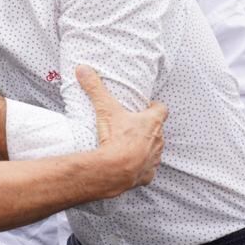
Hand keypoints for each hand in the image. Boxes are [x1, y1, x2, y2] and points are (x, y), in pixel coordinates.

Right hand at [76, 65, 166, 192]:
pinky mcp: (148, 175)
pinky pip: (147, 169)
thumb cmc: (116, 138)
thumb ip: (95, 88)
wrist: (116, 170)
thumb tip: (83, 69)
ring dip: (144, 147)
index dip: (155, 107)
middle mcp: (158, 140)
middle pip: (157, 130)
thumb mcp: (105, 109)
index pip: (162, 109)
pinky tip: (127, 165)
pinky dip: (140, 167)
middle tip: (131, 125)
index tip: (145, 106)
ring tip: (127, 146)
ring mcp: (154, 159)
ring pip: (154, 150)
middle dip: (147, 128)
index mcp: (152, 122)